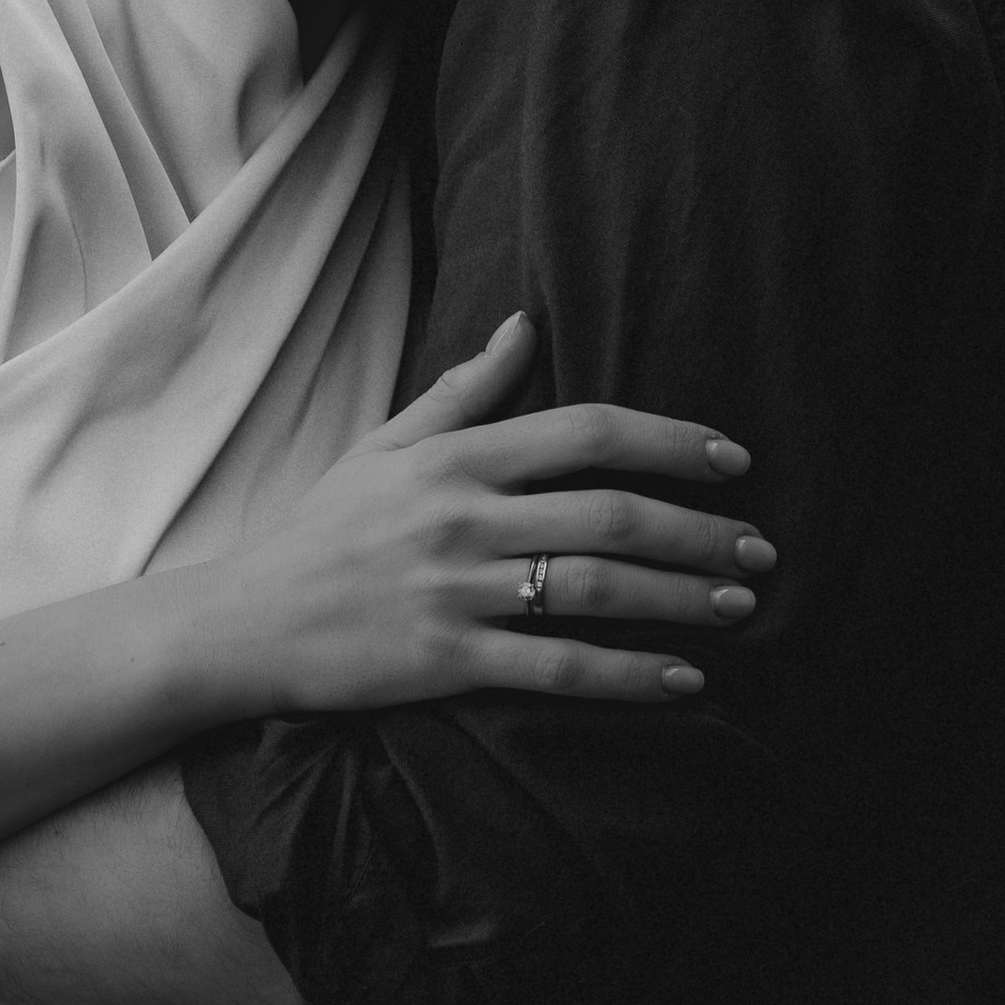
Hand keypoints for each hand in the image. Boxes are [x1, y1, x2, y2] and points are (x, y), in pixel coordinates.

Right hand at [217, 314, 773, 712]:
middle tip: (760, 548)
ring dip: (680, 599)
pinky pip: (558, 670)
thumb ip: (463, 390)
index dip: (670, 441)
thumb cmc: (323, 529)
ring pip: (593, 592)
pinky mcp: (446, 661)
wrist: (244, 621)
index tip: (733, 459)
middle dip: (699, 531)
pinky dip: (629, 675)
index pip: (585, 432)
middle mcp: (463, 519)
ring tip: (739, 606)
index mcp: (456, 459)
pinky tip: (685, 679)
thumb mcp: (388, 446)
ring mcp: (456, 592)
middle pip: (609, 515)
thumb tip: (524, 325)